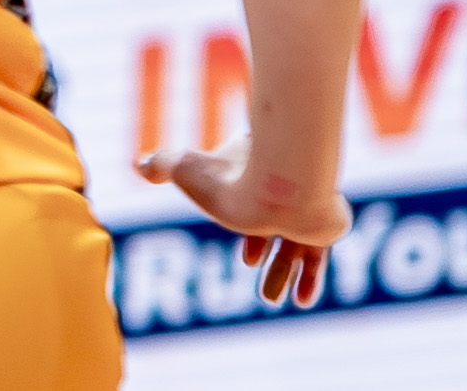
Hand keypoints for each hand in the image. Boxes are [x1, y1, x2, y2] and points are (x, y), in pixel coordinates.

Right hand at [138, 135, 348, 308]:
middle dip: (267, 259)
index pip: (248, 200)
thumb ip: (160, 165)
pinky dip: (311, 278)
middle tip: (260, 286)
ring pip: (295, 248)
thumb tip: (139, 166)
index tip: (249, 258)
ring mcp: (307, 209)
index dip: (248, 232)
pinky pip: (319, 256)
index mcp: (251, 173)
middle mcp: (282, 191)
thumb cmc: (228, 177)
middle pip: (273, 230)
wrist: (282, 188)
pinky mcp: (327, 226)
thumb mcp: (182, 168)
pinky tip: (304, 300)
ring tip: (271, 300)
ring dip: (282, 275)